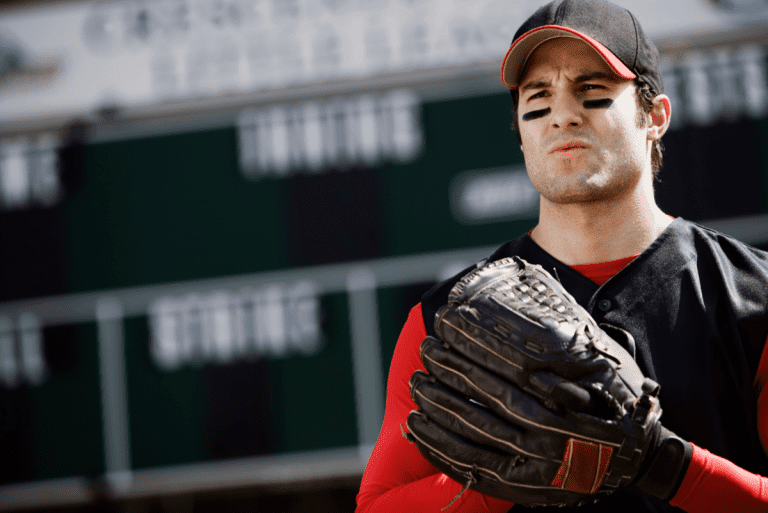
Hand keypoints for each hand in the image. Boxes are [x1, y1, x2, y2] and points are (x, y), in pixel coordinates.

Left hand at [405, 257, 691, 506]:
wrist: (637, 453)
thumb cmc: (613, 394)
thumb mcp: (596, 352)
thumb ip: (559, 324)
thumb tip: (519, 283)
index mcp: (576, 388)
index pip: (512, 357)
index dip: (475, 339)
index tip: (446, 324)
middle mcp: (558, 425)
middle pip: (491, 392)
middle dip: (452, 368)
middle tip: (427, 350)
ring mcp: (542, 460)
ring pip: (477, 428)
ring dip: (439, 404)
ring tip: (418, 382)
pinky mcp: (527, 487)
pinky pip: (474, 466)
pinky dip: (440, 445)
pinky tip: (417, 426)